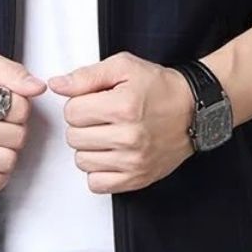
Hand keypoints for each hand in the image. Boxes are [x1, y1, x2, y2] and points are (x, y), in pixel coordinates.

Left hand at [47, 50, 195, 193]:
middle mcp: (129, 136)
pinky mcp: (138, 178)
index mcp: (123, 106)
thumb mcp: (123, 67)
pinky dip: (98, 170)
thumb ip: (86, 76)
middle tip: (101, 117)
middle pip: (74, 137)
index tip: (94, 101)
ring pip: (82, 161)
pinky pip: (97, 184)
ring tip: (107, 134)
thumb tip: (57, 85)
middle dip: (83, 124)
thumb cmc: (159, 87)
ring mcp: (134, 161)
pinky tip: (110, 154)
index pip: (71, 112)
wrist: (194, 110)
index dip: (79, 103)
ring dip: (89, 147)